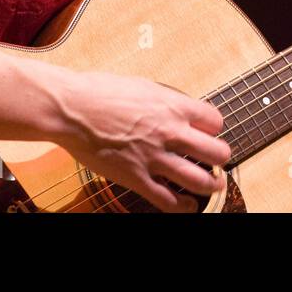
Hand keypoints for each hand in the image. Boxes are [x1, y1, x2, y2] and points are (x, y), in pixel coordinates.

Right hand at [52, 69, 231, 212]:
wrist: (71, 108)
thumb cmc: (98, 91)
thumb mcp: (141, 85)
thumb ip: (162, 100)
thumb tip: (173, 106)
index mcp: (172, 106)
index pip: (214, 120)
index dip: (213, 128)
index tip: (208, 132)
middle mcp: (169, 132)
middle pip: (217, 152)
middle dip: (220, 158)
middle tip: (217, 160)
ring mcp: (154, 157)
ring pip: (200, 180)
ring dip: (211, 185)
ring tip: (213, 185)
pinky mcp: (136, 177)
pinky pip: (168, 200)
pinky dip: (182, 206)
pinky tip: (186, 205)